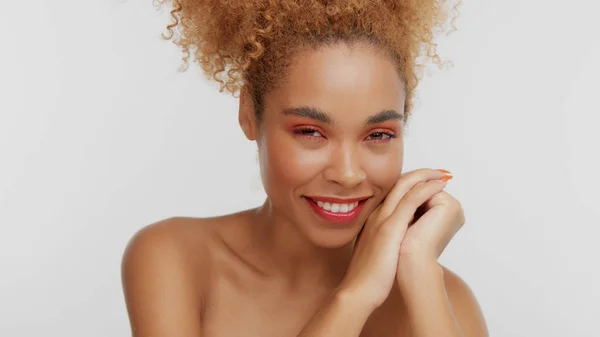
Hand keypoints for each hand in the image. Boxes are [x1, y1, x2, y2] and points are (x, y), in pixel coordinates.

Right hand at [338, 168, 451, 310]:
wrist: (358, 290)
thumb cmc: (368, 277)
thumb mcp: (375, 251)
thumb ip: (384, 241)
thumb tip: (399, 242)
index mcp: (373, 220)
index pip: (393, 193)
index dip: (411, 184)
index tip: (427, 182)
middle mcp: (377, 215)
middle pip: (398, 184)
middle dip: (420, 175)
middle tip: (438, 172)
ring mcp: (382, 220)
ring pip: (404, 187)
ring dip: (425, 176)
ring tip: (442, 174)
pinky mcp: (390, 228)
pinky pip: (410, 200)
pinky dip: (425, 189)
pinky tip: (439, 186)